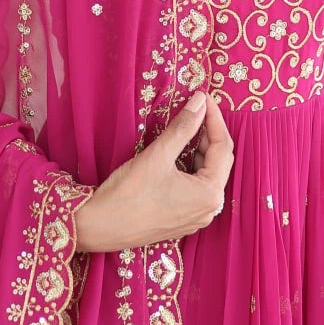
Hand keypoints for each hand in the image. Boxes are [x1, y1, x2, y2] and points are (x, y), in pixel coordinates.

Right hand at [73, 92, 233, 252]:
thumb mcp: (158, 155)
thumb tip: (201, 102)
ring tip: (188, 127)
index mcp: (210, 194)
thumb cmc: (129, 193)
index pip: (223, 147)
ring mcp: (196, 218)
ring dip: (200, 150)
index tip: (204, 96)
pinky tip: (179, 154)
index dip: (214, 118)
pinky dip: (192, 167)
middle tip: (196, 109)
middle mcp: (209, 209)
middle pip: (219, 162)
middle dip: (209, 133)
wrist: (100, 227)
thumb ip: (184, 127)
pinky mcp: (182, 220)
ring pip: (207, 175)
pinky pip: (196, 188)